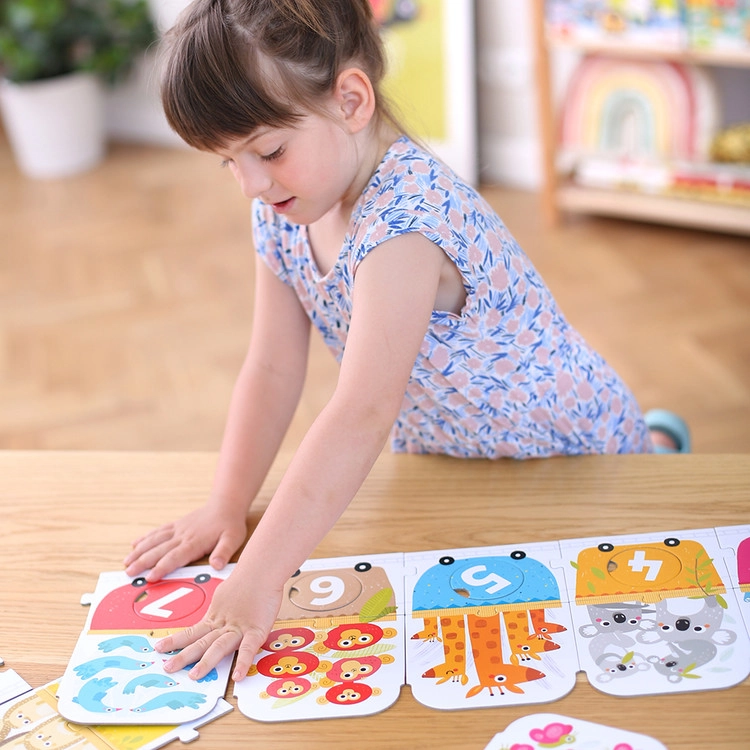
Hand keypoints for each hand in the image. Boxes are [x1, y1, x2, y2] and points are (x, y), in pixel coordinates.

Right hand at [124, 503, 247, 581]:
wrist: (226, 504)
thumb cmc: (230, 524)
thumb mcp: (233, 539)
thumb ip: (224, 552)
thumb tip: (216, 565)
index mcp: (194, 542)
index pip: (175, 557)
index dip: (162, 568)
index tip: (149, 577)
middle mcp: (182, 536)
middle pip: (159, 550)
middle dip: (143, 562)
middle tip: (128, 573)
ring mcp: (177, 529)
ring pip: (154, 541)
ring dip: (139, 551)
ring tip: (126, 562)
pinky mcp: (176, 525)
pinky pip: (158, 532)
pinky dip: (145, 538)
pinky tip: (134, 544)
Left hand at [154, 569, 282, 681]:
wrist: (261, 570)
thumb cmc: (247, 581)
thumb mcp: (225, 596)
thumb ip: (219, 611)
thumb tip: (213, 619)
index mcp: (215, 617)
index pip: (192, 632)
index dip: (175, 641)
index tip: (159, 648)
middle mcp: (224, 625)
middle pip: (200, 642)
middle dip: (183, 656)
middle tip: (167, 668)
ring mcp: (239, 628)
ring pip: (219, 646)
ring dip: (206, 661)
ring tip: (194, 676)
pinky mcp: (256, 630)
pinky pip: (248, 648)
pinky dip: (242, 662)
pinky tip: (237, 676)